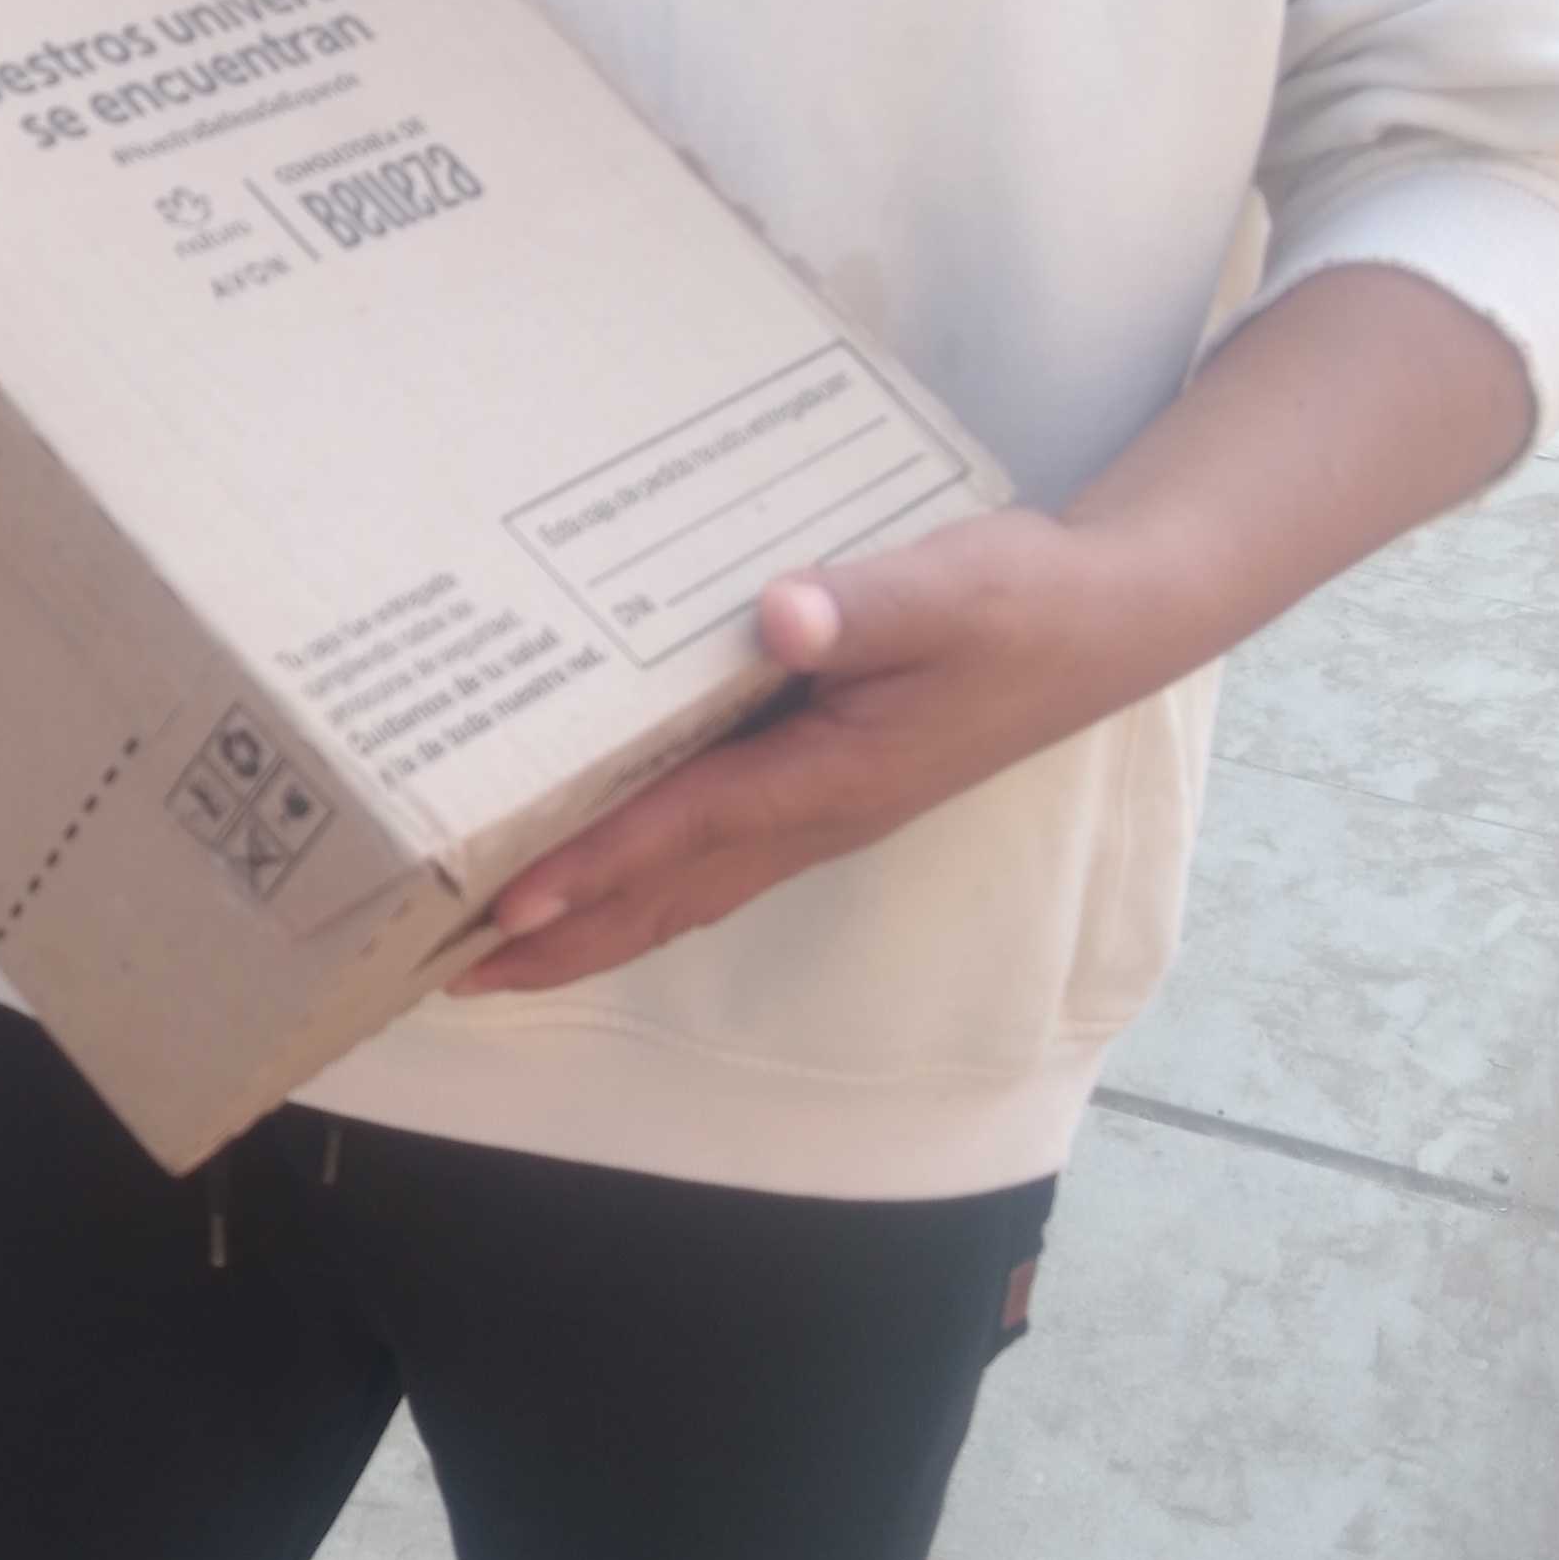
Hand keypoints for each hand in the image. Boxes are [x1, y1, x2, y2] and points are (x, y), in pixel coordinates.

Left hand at [453, 508, 1173, 995]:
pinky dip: (638, 885)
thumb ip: (866, 605)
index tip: (509, 899)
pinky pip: (709, 862)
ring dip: (590, 928)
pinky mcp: (822, 794)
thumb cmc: (1025, 600)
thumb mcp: (953, 587)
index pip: (690, 828)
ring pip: (684, 893)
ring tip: (494, 954)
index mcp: (833, 776)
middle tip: (450, 973)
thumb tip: (781, 618)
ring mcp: (818, 817)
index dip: (598, 862)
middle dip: (563, 939)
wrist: (1107, 622)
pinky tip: (594, 881)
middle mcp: (815, 818)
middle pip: (666, 898)